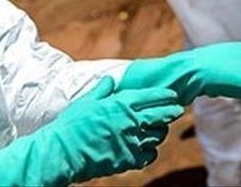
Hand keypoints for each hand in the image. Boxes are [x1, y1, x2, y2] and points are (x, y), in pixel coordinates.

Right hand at [49, 77, 183, 182]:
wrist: (64, 152)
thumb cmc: (72, 125)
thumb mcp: (86, 101)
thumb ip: (102, 90)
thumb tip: (111, 80)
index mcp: (120, 104)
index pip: (150, 97)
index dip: (164, 96)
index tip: (173, 96)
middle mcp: (130, 122)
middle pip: (160, 115)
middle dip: (171, 111)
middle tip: (177, 110)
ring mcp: (132, 142)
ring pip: (157, 135)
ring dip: (160, 130)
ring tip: (159, 128)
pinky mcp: (129, 160)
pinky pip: (149, 154)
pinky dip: (151, 150)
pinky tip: (147, 146)